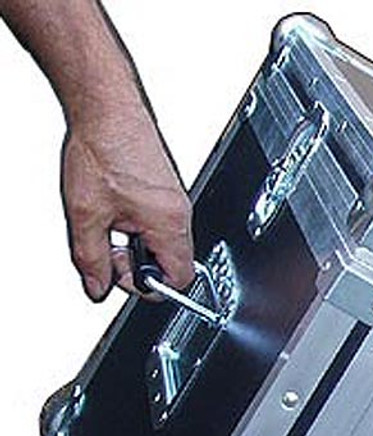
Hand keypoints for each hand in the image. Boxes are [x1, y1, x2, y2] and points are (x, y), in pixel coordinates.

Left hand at [61, 97, 192, 300]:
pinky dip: (137, 224)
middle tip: (110, 245)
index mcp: (169, 225)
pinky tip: (116, 205)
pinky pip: (160, 223)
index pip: (176, 281)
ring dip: (135, 242)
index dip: (145, 285)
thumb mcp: (85, 213)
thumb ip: (91, 259)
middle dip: (137, 262)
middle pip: (171, 264)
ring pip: (163, 243)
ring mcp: (177, 202)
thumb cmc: (103, 147)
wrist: (107, 107)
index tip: (118, 273)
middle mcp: (181, 214)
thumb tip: (96, 286)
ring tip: (110, 219)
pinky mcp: (167, 191)